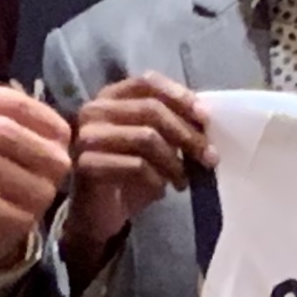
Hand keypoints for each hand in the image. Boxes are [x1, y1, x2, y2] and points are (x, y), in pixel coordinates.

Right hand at [64, 75, 210, 270]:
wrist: (99, 214)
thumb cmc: (129, 174)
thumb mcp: (154, 143)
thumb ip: (171, 124)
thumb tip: (204, 120)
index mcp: (110, 97)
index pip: (147, 82)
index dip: (179, 96)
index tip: (205, 119)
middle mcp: (94, 111)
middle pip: (151, 110)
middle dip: (186, 134)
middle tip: (209, 158)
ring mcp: (87, 137)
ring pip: (146, 138)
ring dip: (174, 162)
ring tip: (184, 180)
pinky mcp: (87, 164)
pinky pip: (136, 166)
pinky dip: (157, 180)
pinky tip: (160, 191)